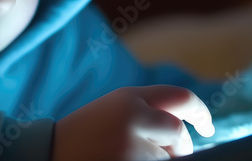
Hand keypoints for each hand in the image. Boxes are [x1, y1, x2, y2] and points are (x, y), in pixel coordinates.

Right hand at [51, 85, 214, 160]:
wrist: (44, 156)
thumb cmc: (80, 141)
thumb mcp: (110, 113)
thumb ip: (144, 112)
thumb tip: (185, 131)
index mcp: (128, 97)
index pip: (181, 98)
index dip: (201, 113)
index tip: (207, 127)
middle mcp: (133, 115)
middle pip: (178, 132)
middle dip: (177, 149)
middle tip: (161, 157)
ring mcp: (132, 143)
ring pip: (169, 157)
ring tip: (124, 159)